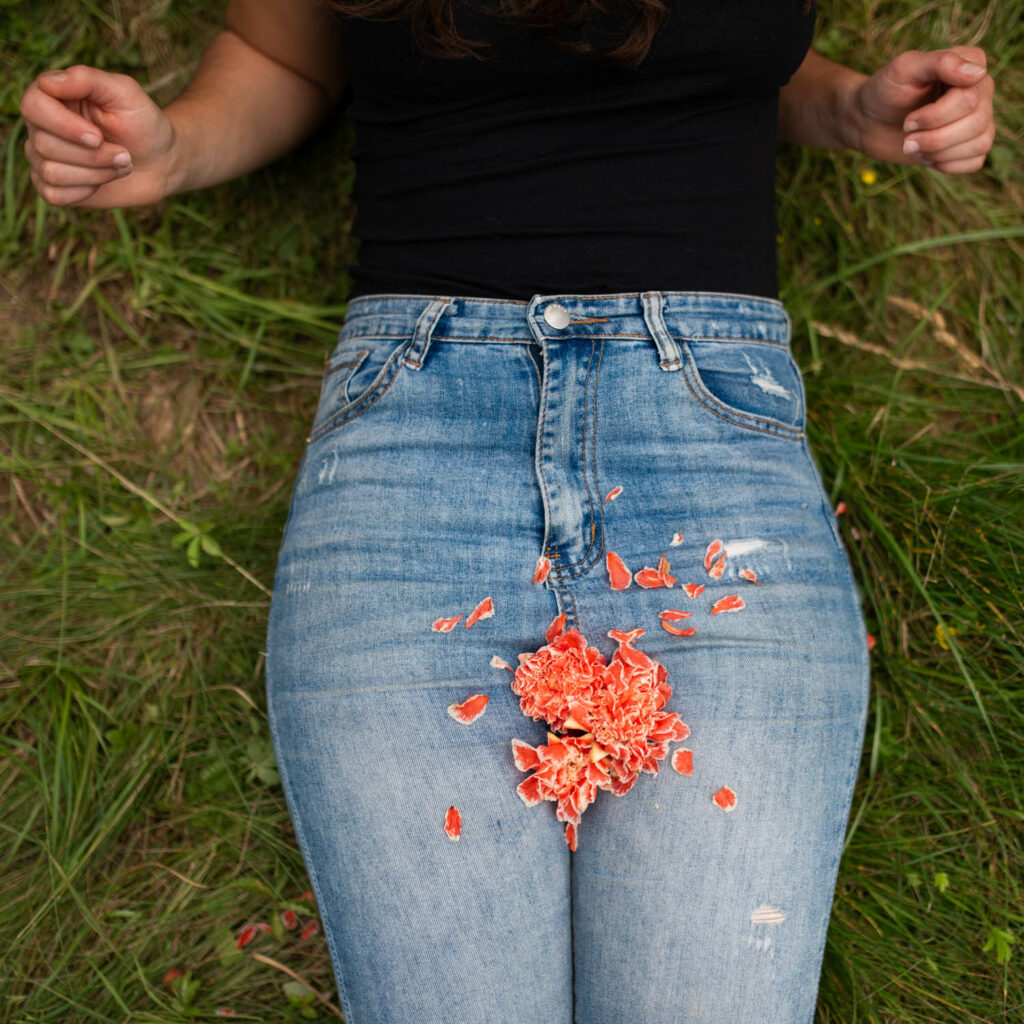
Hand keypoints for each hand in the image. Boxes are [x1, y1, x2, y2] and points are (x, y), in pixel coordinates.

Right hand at [20, 64, 178, 207]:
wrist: (161, 163)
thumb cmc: (143, 124)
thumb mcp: (125, 93)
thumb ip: (87, 79)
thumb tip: (47, 82)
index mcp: (52, 96)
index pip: (32, 106)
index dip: (64, 126)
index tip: (98, 136)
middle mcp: (41, 125)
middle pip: (44, 144)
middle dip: (93, 156)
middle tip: (124, 153)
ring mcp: (44, 157)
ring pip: (51, 172)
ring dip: (96, 173)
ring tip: (120, 164)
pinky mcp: (54, 186)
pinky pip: (54, 194)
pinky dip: (85, 191)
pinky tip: (104, 179)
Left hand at [851, 47, 994, 173]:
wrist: (870, 122)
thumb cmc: (885, 92)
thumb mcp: (904, 69)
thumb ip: (940, 63)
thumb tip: (978, 72)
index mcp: (972, 63)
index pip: (970, 98)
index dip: (936, 116)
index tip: (908, 120)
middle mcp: (982, 90)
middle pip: (977, 122)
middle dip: (934, 137)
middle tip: (906, 136)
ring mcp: (980, 118)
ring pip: (980, 143)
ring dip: (939, 152)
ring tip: (914, 145)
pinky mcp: (970, 144)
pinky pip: (975, 162)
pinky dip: (947, 165)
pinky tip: (926, 156)